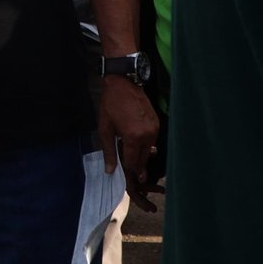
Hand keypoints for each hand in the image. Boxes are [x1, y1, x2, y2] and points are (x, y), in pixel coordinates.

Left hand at [98, 75, 160, 210]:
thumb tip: (110, 171)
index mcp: (133, 138)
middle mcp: (147, 135)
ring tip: (132, 158)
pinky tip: (137, 145)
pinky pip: (152, 141)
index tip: (127, 180)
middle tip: (132, 176)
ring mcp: (155, 129)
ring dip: (141, 156)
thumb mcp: (105, 128)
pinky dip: (145, 145)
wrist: (123, 82)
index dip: (129, 172)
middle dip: (137, 167)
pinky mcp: (157, 123)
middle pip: (143, 159)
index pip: (133, 163)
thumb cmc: (111, 104)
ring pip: (149, 151)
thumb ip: (108, 151)